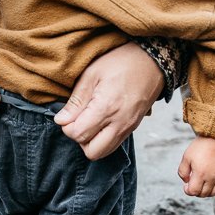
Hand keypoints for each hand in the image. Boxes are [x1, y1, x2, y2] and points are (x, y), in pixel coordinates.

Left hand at [54, 43, 163, 159]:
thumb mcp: (92, 75)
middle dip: (79, 139)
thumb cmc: (121, 63)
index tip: (68, 114)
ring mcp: (128, 128)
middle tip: (78, 121)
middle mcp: (119, 123)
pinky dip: (103, 140)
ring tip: (89, 122)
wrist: (153, 61)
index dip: (67, 127)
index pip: (79, 134)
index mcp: (106, 108)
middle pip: (91, 151)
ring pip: (103, 153)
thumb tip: (61, 120)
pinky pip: (114, 145)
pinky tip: (100, 122)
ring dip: (91, 142)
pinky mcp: (133, 128)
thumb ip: (76, 101)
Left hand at [178, 136, 214, 197]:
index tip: (186, 185)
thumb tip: (186, 181)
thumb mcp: (186, 157)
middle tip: (192, 184)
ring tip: (201, 184)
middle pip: (203, 194)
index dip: (187, 191)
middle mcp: (212, 177)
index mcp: (201, 174)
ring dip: (206, 192)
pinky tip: (211, 182)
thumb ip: (183, 171)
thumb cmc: (200, 146)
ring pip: (214, 193)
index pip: (194, 191)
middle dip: (196, 192)